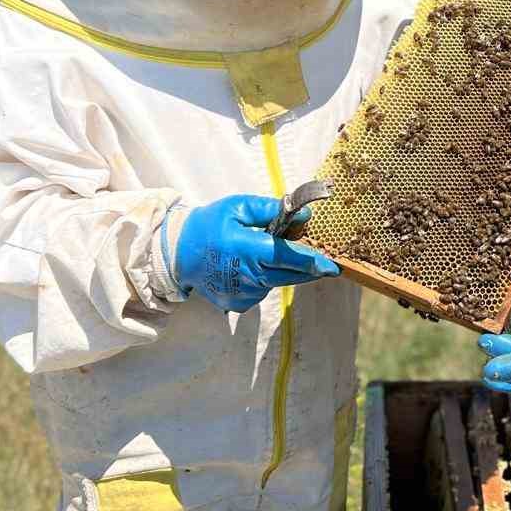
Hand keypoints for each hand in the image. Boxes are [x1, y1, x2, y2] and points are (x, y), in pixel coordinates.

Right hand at [171, 194, 339, 312]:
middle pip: (290, 275)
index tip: (332, 266)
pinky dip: (264, 279)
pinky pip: (262, 291)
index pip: (288, 257)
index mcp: (247, 249)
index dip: (313, 262)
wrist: (177, 254)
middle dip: (307, 269)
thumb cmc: (209, 225)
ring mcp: (242, 293)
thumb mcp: (239, 206)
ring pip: (277, 282)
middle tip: (320, 262)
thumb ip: (272, 210)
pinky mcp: (238, 304)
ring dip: (281, 270)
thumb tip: (304, 217)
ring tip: (263, 253)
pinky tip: (249, 267)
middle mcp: (248, 276)